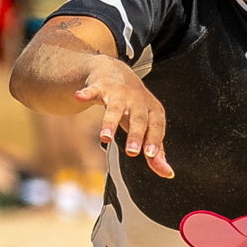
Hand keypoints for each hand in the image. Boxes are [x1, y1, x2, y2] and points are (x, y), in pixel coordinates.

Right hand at [75, 57, 173, 176]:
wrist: (117, 73)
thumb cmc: (135, 106)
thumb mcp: (148, 127)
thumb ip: (156, 151)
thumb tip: (167, 173)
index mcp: (152, 111)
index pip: (156, 126)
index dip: (154, 139)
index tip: (150, 155)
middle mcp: (137, 101)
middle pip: (138, 119)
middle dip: (135, 134)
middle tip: (132, 151)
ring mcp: (119, 93)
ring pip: (115, 108)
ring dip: (110, 122)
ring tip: (105, 137)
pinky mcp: (101, 87)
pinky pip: (93, 90)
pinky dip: (87, 93)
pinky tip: (79, 96)